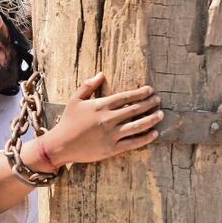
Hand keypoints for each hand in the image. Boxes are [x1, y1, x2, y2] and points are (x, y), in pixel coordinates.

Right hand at [40, 72, 162, 165]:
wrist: (60, 145)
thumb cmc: (67, 121)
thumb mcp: (75, 99)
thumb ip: (88, 85)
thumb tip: (101, 74)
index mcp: (100, 105)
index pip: (125, 97)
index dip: (140, 93)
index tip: (150, 90)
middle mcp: (108, 119)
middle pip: (134, 109)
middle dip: (149, 104)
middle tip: (158, 100)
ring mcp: (111, 135)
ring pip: (137, 125)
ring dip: (151, 119)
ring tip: (161, 114)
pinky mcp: (111, 149)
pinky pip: (133, 143)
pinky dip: (145, 138)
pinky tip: (154, 133)